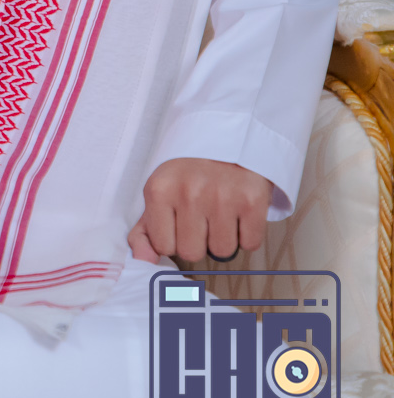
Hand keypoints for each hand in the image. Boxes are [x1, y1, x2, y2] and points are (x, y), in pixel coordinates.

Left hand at [128, 157, 273, 263]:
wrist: (229, 137)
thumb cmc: (189, 172)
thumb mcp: (158, 192)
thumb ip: (145, 230)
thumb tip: (143, 260)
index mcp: (159, 190)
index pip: (163, 246)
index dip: (174, 240)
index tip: (180, 223)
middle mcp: (190, 193)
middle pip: (192, 253)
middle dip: (198, 242)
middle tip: (203, 218)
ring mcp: (223, 196)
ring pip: (222, 251)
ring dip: (223, 238)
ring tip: (221, 213)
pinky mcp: (253, 200)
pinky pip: (250, 243)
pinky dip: (247, 235)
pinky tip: (240, 214)